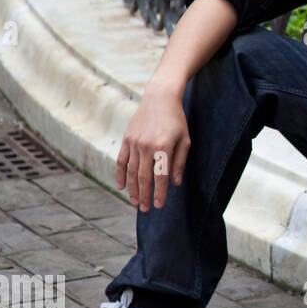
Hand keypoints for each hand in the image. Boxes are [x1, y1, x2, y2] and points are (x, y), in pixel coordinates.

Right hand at [116, 84, 190, 211]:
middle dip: (144, 195)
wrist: (160, 98)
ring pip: (132, 171)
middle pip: (144, 177)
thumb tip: (175, 183)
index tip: (158, 206)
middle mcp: (147, 147)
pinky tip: (121, 186)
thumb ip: (179, 162)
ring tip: (135, 202)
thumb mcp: (185, 140)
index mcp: (164, 148)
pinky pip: (122, 161)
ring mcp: (134, 143)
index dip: (159, 193)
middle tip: (144, 209)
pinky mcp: (127, 139)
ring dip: (132, 189)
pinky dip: (121, 174)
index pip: (160, 177)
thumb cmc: (176, 120)